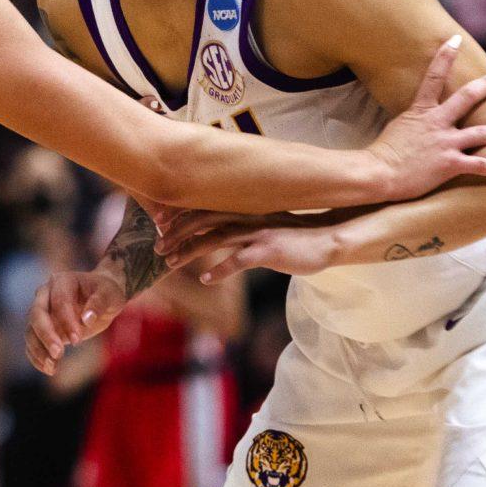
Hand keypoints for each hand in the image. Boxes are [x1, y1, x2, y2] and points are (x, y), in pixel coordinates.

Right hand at [25, 269, 124, 375]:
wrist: (101, 297)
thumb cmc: (107, 293)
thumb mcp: (110, 295)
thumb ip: (99, 304)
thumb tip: (87, 319)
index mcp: (62, 281)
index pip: (59, 301)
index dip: (66, 321)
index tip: (78, 341)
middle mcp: (45, 294)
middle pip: (37, 314)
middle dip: (46, 335)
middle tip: (59, 354)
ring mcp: (40, 312)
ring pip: (30, 330)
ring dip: (39, 350)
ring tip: (52, 368)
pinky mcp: (41, 329)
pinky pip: (32, 343)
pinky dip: (37, 357)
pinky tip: (49, 369)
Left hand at [156, 210, 345, 281]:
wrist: (328, 240)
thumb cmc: (295, 236)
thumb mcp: (265, 227)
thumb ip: (242, 227)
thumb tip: (219, 234)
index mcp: (245, 209)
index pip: (205, 207)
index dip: (180, 215)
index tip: (159, 224)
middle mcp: (248, 216)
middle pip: (203, 221)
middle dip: (177, 233)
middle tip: (157, 248)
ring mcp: (258, 232)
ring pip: (215, 238)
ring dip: (189, 250)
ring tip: (169, 263)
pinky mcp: (269, 250)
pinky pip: (239, 260)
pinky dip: (219, 269)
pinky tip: (205, 278)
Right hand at [363, 36, 485, 200]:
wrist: (378, 172)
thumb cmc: (382, 152)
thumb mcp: (398, 126)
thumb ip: (413, 119)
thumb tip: (417, 117)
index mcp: (421, 110)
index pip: (434, 75)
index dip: (445, 55)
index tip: (455, 40)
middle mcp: (437, 123)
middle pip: (467, 98)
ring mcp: (445, 143)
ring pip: (481, 133)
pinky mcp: (450, 164)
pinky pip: (480, 165)